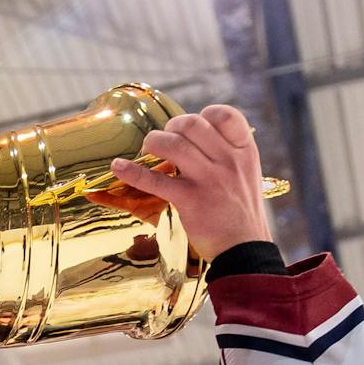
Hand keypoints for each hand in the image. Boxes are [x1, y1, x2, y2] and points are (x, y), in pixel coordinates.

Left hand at [110, 105, 269, 260]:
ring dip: (153, 142)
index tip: (194, 127)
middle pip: (192, 124)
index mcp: (244, 151)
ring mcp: (209, 179)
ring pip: (173, 145)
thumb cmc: (241, 214)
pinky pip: (155, 180)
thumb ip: (225, 155)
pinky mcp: (190, 200)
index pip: (225, 115)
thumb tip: (194, 140)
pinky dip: (132, 172)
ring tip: (147, 150)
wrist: (244, 249)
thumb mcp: (245, 176)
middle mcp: (228, 161)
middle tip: (164, 140)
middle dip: (172, 127)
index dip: (205, 114)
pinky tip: (118, 167)